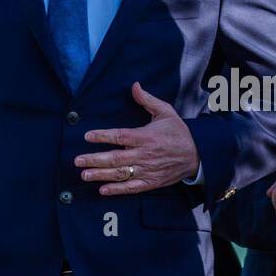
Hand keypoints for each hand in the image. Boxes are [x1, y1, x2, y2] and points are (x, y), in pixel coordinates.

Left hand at [75, 82, 199, 194]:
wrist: (198, 155)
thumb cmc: (179, 132)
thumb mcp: (166, 112)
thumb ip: (147, 100)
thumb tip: (134, 85)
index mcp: (146, 136)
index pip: (120, 136)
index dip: (102, 136)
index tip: (87, 136)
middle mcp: (145, 154)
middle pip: (115, 158)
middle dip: (94, 159)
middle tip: (77, 160)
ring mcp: (147, 170)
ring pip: (120, 174)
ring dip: (101, 175)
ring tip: (84, 175)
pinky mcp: (151, 182)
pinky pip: (132, 187)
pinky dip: (117, 190)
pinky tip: (103, 190)